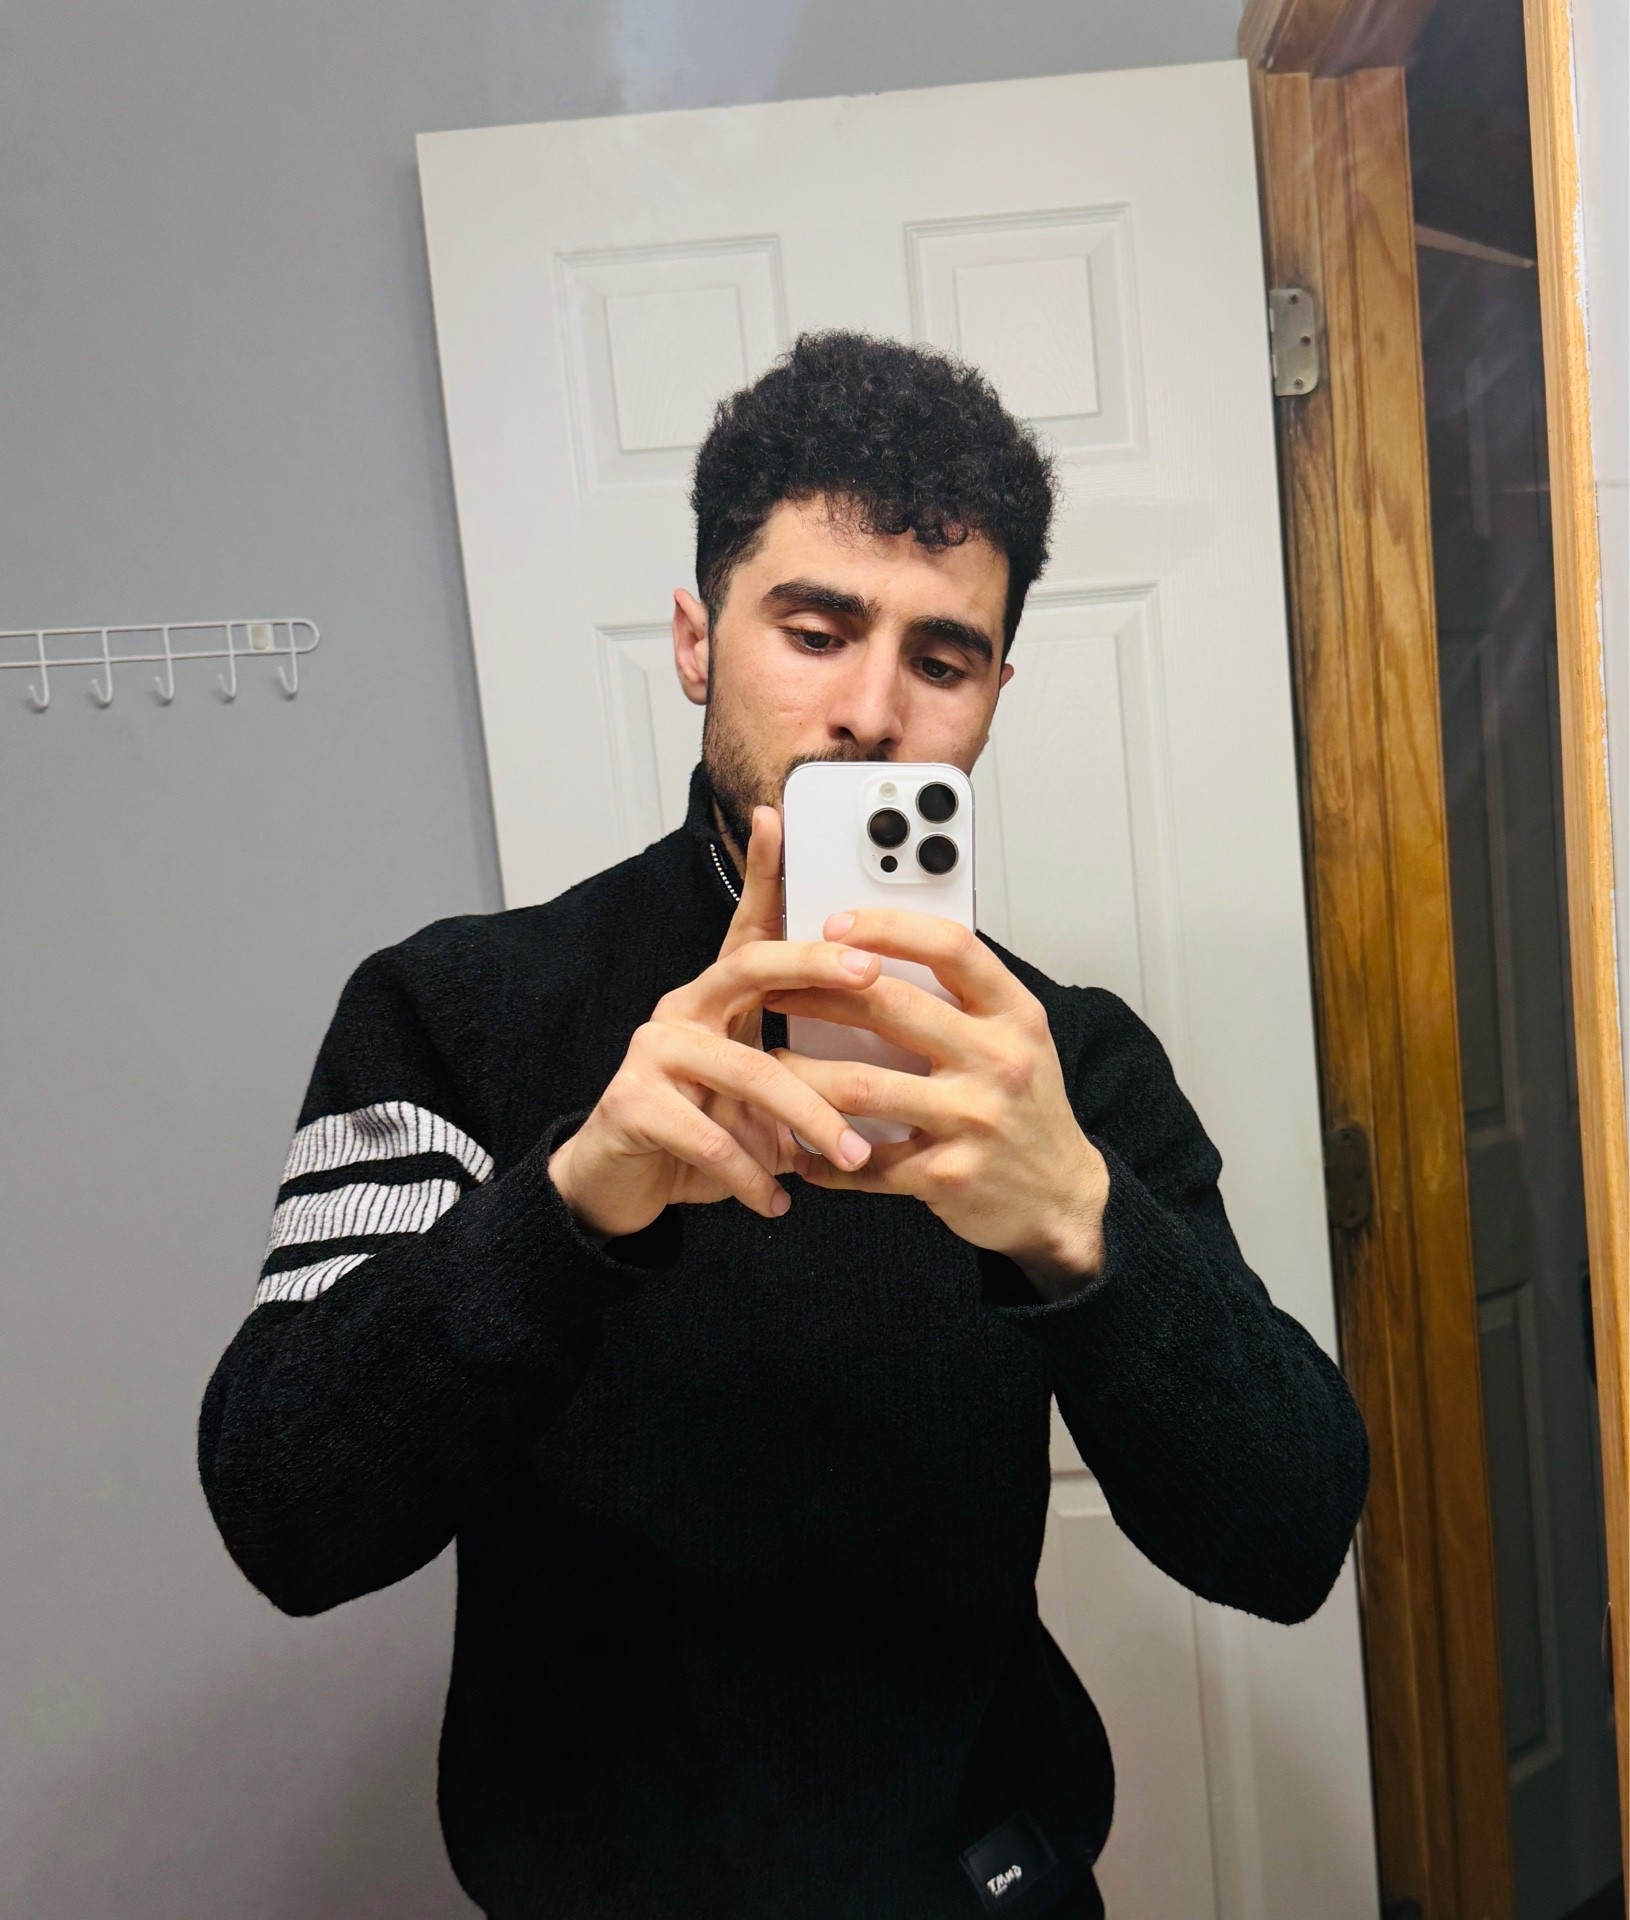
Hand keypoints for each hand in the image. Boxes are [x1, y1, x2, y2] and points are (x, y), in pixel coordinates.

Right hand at [548, 808, 877, 1240]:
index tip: (780, 820)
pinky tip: (777, 1200)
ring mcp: (653, 1051)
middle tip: (868, 973)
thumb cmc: (700, 1132)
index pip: (748, 926)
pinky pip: (707, 1134)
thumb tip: (888, 1068)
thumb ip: (804, 1069)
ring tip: (847, 1153)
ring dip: (805, 1115)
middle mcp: (683, 1008)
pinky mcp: (632, 1102)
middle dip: (813, 964)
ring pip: (743, 1067)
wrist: (620, 1185)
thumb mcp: (760, 1095)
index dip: (763, 871)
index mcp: (719, 998)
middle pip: (748, 966)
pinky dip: (750, 1173)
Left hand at [766, 910, 1108, 1300]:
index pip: (951, 947)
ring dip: (802, 1076)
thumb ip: (962, 1000)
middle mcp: (998, 1060)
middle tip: (777, 990)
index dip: (887, 927)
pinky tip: (798, 1146)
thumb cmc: (1026, 1109)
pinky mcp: (947, 1175)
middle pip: (891, 1007)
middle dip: (818, 994)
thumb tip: (878, 955)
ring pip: (860, 1086)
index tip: (837, 925)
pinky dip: (821, 1155)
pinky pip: (863, 1162)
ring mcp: (973, 1120)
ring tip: (773, 1067)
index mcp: (1014, 1014)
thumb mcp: (1016, 1039)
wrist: (1060, 1197)